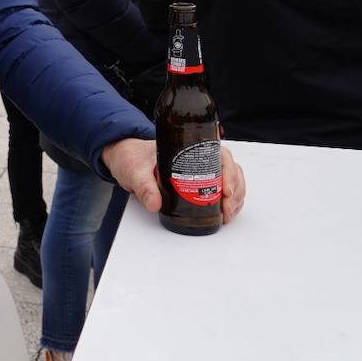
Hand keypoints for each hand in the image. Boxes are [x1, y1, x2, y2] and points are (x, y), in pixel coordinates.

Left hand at [101, 138, 246, 222]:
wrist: (126, 161)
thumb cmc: (132, 158)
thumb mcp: (135, 170)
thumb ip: (143, 186)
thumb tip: (154, 203)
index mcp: (189, 146)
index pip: (220, 154)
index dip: (229, 171)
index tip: (226, 189)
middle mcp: (200, 157)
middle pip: (231, 169)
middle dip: (235, 189)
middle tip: (227, 207)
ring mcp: (202, 171)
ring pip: (230, 181)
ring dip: (235, 198)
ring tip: (227, 214)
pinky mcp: (199, 184)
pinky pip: (222, 191)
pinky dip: (228, 203)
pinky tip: (225, 214)